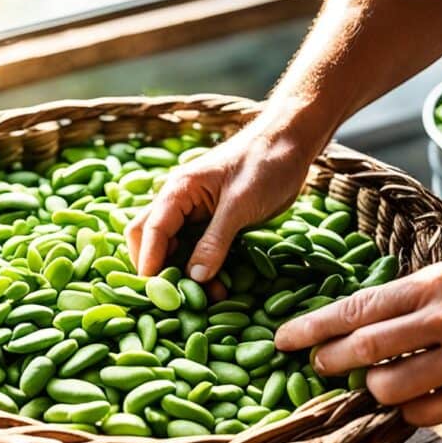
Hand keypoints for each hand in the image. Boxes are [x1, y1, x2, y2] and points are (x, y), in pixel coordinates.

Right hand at [125, 116, 317, 280]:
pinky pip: (197, 248)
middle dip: (158, 270)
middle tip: (174, 301)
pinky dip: (202, 268)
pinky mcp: (212, 221)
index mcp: (178, 190)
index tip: (153, 296)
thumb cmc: (266, 163)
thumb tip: (194, 277)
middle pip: (150, 240)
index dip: (149, 264)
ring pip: (174, 248)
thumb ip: (215, 241)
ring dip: (184, 273)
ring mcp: (194, 211)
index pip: (150, 232)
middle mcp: (178, 201)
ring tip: (207, 299)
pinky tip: (218, 286)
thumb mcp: (241, 204)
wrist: (292, 141)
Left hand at [275, 261, 441, 425]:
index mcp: (441, 283)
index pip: (360, 307)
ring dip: (373, 389)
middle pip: (366, 349)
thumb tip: (346, 327)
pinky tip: (418, 396)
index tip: (283, 340)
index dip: (314, 326)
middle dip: (330, 361)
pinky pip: (422, 415)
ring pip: (389, 389)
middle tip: (317, 366)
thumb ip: (407, 300)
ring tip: (379, 381)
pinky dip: (409, 409)